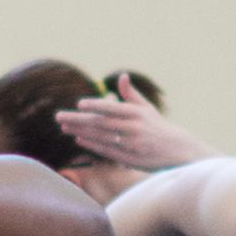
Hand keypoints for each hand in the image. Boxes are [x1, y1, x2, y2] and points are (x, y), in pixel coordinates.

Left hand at [50, 87, 208, 170]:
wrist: (176, 150)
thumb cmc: (158, 126)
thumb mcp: (147, 108)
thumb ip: (131, 94)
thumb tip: (122, 76)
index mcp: (137, 113)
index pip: (112, 108)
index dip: (95, 105)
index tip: (79, 104)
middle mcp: (133, 128)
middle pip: (101, 123)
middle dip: (78, 119)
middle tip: (59, 117)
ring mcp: (131, 144)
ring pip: (101, 137)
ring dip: (80, 132)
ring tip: (64, 127)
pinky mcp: (129, 158)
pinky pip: (106, 150)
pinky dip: (91, 144)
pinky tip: (78, 139)